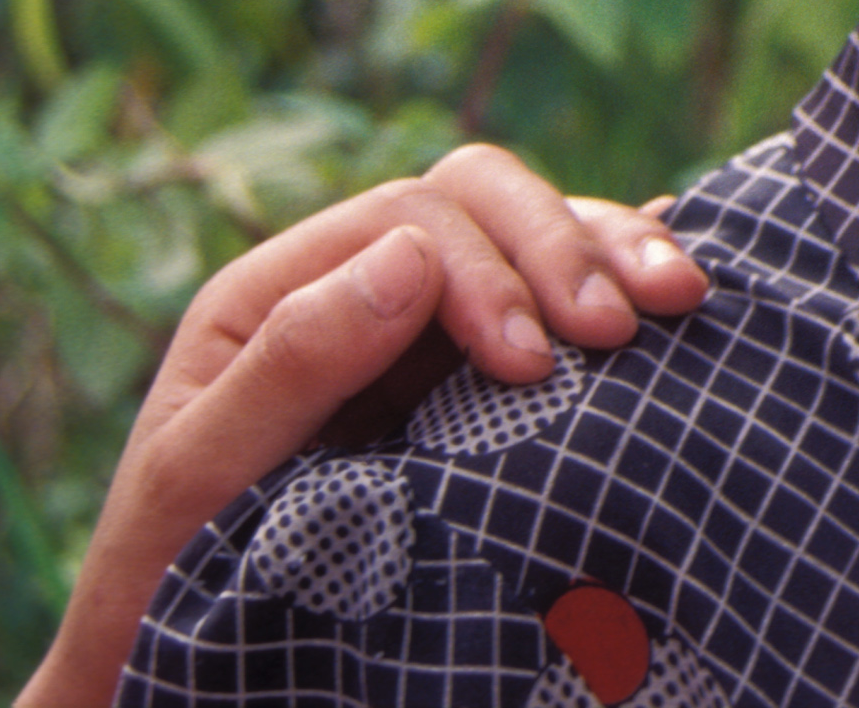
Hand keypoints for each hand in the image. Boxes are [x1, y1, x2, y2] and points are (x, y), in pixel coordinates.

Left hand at [13, 145, 707, 707]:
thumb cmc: (175, 572)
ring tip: (680, 298)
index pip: (412, 218)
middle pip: (484, 198)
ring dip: (616, 249)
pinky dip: (627, 277)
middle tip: (624, 327)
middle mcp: (360, 282)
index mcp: (282, 288)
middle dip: (564, 247)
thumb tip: (413, 257)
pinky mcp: (482, 373)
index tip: (531, 364)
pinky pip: (562, 293)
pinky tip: (682, 294)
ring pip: (537, 228)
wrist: (186, 659)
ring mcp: (427, 323)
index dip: (488, 272)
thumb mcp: (197, 479)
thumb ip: (287, 366)